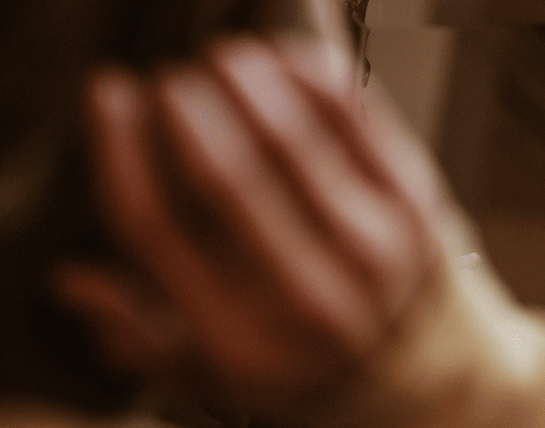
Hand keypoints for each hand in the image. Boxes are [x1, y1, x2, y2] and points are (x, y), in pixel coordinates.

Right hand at [71, 33, 448, 418]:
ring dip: (248, 85)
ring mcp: (370, 249)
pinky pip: (360, 124)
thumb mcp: (216, 373)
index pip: (156, 226)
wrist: (415, 362)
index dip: (121, 148)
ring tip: (223, 58)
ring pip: (292, 142)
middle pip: (224, 179)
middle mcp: (307, 297)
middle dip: (185, 112)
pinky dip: (317, 81)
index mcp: (239, 336)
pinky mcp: (416, 207)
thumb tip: (72, 281)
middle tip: (171, 80)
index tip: (111, 96)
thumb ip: (140, 334)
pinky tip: (285, 61)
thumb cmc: (301, 358)